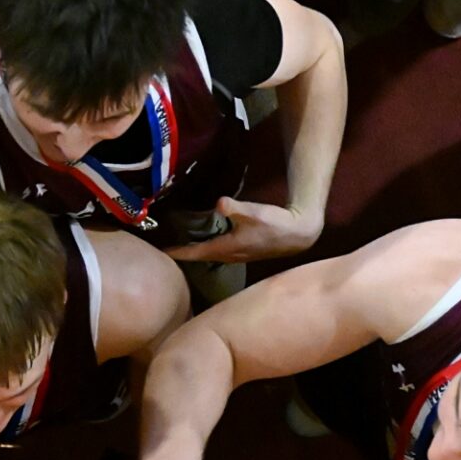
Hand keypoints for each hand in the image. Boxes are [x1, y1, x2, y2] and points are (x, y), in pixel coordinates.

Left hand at [165, 196, 319, 263]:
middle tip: (166, 247)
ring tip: (181, 244)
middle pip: (200, 256)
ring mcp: (237, 255)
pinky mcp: (244, 251)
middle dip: (183, 252)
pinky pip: (218, 251)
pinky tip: (206, 239)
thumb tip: (219, 203)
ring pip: (209, 255)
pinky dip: (207, 247)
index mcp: (226, 248)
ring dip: (195, 251)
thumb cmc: (275, 224)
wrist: (297, 234)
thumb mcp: (253, 212)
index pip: (196, 253)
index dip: (179, 252)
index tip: (162, 252)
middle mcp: (228, 256)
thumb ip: (234, 208)